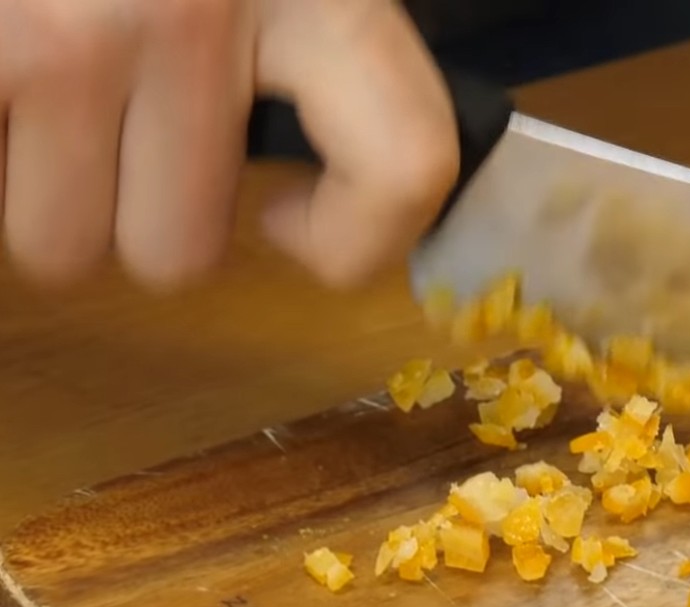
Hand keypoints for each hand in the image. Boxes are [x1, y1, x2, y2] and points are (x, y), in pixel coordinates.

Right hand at [0, 0, 457, 288]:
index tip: (286, 215)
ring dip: (57, 194)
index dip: (352, 239)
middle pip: (180, 253)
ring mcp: (67, 31)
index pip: (404, 165)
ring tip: (53, 103)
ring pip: (64, 244)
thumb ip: (321, 44)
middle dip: (145, 215)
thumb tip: (315, 186)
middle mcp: (195, 11)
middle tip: (127, 140)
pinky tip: (14, 93)